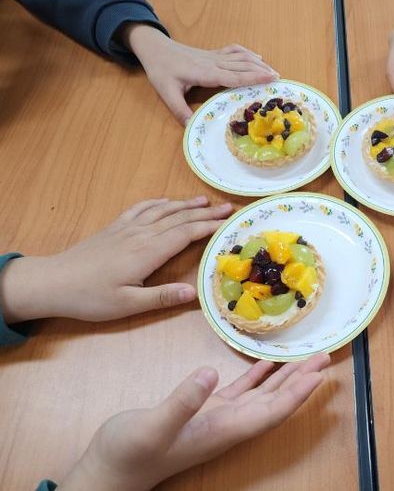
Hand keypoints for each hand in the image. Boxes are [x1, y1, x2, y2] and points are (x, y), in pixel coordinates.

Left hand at [0, 197, 232, 322]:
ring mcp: (127, 228)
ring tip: (204, 200)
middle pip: (178, 218)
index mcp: (148, 252)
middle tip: (227, 207)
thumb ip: (162, 297)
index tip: (229, 222)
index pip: (186, 234)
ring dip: (185, 204)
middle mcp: (141, 234)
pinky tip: (166, 202)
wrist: (53, 282)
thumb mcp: (128, 304)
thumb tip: (194, 293)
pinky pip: (141, 208)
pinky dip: (158, 202)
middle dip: (204, 212)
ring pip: (162, 210)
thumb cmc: (90, 297)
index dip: (209, 226)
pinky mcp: (115, 227)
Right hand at [58, 354, 330, 490]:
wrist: (108, 471)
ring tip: (307, 357)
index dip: (297, 394)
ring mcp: (218, 417)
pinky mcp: (205, 410)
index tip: (319, 374)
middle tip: (325, 356)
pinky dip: (257, 376)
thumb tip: (210, 374)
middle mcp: (228, 425)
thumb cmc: (127, 454)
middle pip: (276, 402)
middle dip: (301, 381)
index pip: (271, 412)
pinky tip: (268, 363)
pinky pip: (241, 391)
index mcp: (223, 430)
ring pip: (262, 395)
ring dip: (285, 377)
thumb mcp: (151, 427)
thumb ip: (181, 402)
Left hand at [123, 24, 278, 123]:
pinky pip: (234, 51)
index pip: (235, 76)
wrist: (154, 47)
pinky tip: (256, 57)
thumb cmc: (160, 70)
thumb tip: (191, 128)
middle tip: (279, 79)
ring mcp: (214, 56)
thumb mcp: (166, 93)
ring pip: (241, 57)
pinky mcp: (212, 54)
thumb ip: (179, 111)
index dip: (254, 76)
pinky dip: (247, 53)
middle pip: (243, 65)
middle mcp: (213, 63)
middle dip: (262, 70)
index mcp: (205, 73)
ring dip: (258, 62)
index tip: (271, 77)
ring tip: (273, 70)